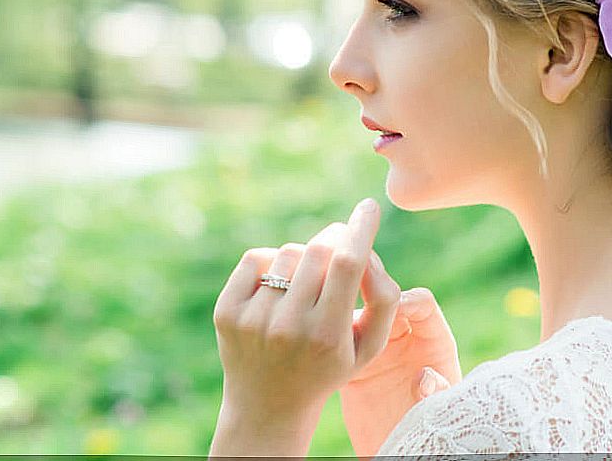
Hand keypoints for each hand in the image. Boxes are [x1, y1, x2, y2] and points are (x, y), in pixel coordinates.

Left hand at [210, 198, 400, 454]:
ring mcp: (253, 320)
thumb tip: (368, 250)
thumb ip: (384, 299)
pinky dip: (271, 262)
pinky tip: (278, 287)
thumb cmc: (330, 365)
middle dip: (335, 238)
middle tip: (342, 246)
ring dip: (303, 258)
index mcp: (327, 335)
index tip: (369, 207)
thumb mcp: (369, 346)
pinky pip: (255, 258)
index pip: (347, 264)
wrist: (269, 406)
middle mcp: (287, 327)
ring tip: (305, 286)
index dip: (360, 229)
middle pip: (318, 251)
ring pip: (288, 252)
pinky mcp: (227, 312)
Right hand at [339, 286, 461, 457]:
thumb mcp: (437, 412)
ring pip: (357, 311)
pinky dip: (324, 324)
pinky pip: (337, 333)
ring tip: (323, 303)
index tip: (388, 304)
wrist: (398, 449)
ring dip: (341, 301)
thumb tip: (425, 378)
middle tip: (348, 286)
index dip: (405, 298)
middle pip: (385, 297)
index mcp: (432, 340)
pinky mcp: (349, 358)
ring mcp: (375, 344)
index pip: (421, 302)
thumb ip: (437, 392)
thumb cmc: (428, 430)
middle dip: (369, 287)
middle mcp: (403, 334)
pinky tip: (308, 321)